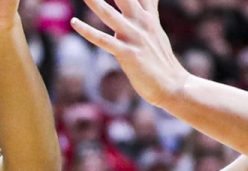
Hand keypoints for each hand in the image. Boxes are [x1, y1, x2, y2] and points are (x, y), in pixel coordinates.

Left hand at [72, 0, 189, 109]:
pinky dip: (88, 31)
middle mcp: (141, 23)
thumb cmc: (159, 59)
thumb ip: (149, 9)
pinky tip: (74, 22)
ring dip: (95, 2)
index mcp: (146, 16)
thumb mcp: (155, 29)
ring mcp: (135, 37)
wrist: (172, 85)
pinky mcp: (128, 54)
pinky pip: (104, 41)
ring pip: (110, 14)